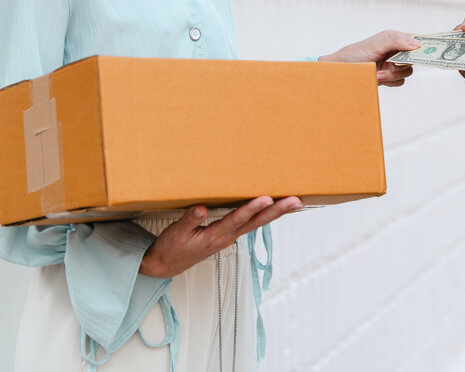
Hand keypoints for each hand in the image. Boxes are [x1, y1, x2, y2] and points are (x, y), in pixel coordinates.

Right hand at [139, 196, 302, 277]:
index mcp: (215, 236)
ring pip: (257, 222)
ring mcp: (230, 237)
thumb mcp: (175, 233)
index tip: (266, 198)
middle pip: (257, 222)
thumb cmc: (171, 248)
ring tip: (295, 203)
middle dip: (277, 211)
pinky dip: (264, 215)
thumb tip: (201, 208)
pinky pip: (251, 223)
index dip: (252, 208)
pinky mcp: (228, 235)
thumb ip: (189, 220)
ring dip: (276, 212)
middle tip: (296, 201)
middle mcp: (227, 237)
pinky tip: (273, 208)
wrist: (167, 265)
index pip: (237, 219)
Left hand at [318, 30, 419, 86]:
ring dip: (392, 75)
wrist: (341, 72)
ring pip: (407, 72)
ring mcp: (392, 64)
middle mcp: (395, 50)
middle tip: (392, 65)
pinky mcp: (389, 77)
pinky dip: (389, 81)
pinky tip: (377, 78)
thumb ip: (397, 42)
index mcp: (393, 37)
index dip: (424, 45)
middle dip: (402, 64)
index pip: (415, 40)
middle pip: (414, 58)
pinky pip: (400, 82)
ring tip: (378, 73)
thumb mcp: (376, 45)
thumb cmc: (355, 54)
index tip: (432, 51)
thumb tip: (417, 43)